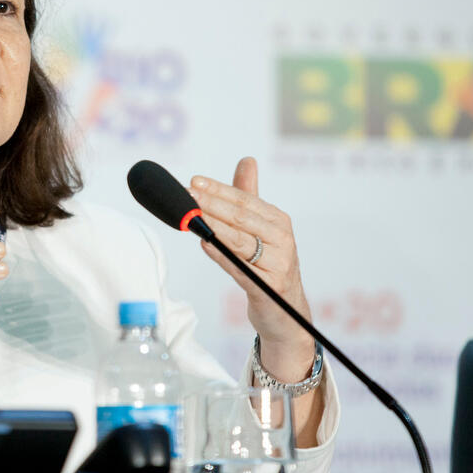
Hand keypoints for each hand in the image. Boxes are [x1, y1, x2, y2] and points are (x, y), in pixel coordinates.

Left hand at [189, 157, 315, 381]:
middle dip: (211, 204)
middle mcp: (283, 240)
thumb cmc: (268, 265)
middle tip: (187, 195)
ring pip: (239, 242)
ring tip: (191, 216)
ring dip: (213, 227)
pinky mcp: (269, 288)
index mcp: (280, 221)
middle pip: (242, 218)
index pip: (245, 200)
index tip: (194, 182)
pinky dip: (220, 255)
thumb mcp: (262, 229)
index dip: (219, 189)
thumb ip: (250, 196)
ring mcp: (278, 264)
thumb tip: (247, 160)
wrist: (285, 313)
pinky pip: (239, 268)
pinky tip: (204, 243)